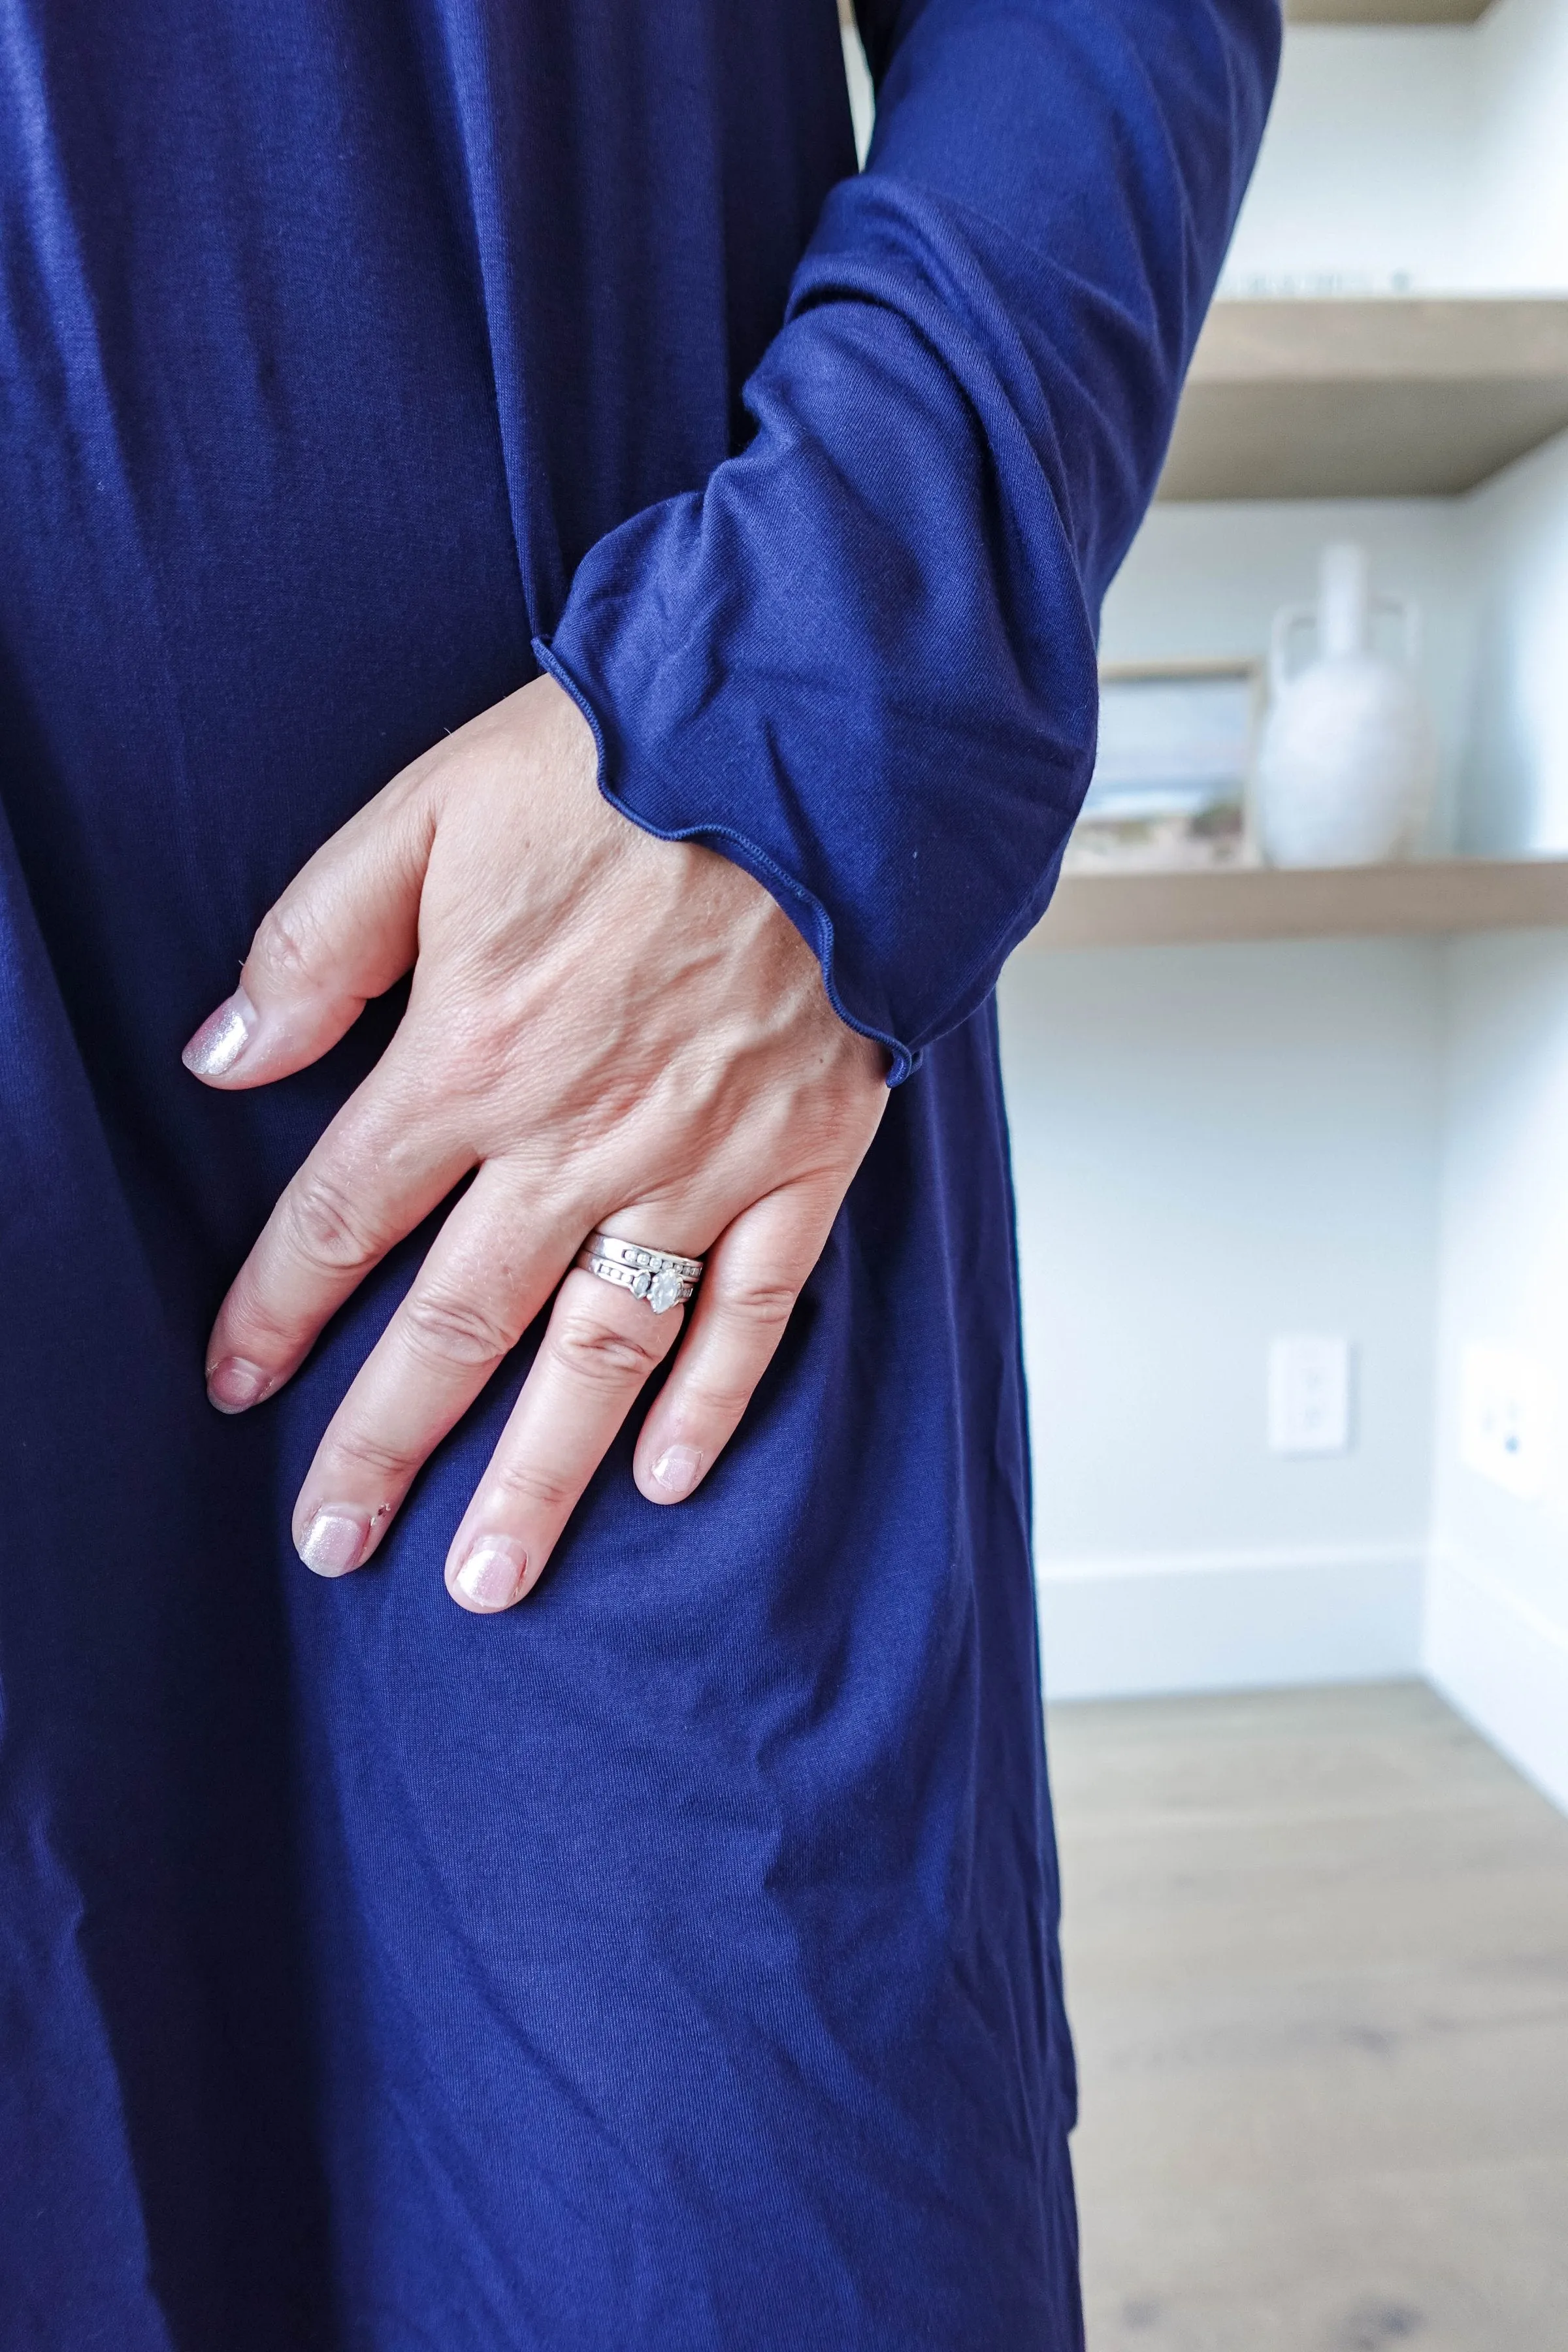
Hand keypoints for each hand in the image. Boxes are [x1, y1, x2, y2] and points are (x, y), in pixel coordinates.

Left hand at [184, 676, 886, 1611]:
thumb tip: (223, 1057)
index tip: (232, 1382)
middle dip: (383, 1442)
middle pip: (458, 1323)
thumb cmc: (624, 763)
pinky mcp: (807, 1156)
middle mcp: (579, 1137)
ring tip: (486, 1577)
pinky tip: (664, 1478)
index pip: (346, 1214)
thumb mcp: (423, 812)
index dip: (276, 1306)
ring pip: (601, 1351)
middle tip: (335, 1542)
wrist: (817, 731)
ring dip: (538, 1474)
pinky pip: (756, 1307)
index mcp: (474, 1053)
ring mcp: (703, 1162)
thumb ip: (315, 943)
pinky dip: (712, 1399)